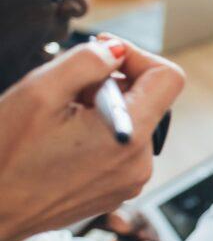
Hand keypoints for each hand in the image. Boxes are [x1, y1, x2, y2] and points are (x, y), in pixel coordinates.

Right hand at [0, 39, 183, 240]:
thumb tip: (117, 50)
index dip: (138, 56)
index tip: (103, 55)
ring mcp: (131, 180)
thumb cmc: (4, 155)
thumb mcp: (39, 92)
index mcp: (131, 135)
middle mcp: (140, 162)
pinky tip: (62, 142)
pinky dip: (98, 134)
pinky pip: (121, 148)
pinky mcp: (117, 190)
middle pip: (148, 100)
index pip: (169, 78)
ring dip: (102, 109)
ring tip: (59, 120)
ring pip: (132, 123)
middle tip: (67, 92)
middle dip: (112, 85)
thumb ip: (86, 61)